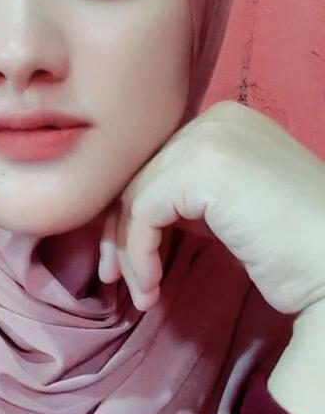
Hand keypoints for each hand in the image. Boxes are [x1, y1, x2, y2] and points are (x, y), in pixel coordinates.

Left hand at [98, 100, 324, 314]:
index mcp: (227, 123)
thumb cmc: (294, 250)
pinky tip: (152, 285)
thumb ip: (190, 200)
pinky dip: (140, 253)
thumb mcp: (230, 211)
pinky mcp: (202, 167)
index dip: (134, 215)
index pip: (158, 165)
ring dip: (131, 252)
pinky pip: (144, 212)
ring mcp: (210, 138)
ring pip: (136, 196)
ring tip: (143, 294)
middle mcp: (216, 119)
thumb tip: (137, 215)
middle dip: (124, 234)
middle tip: (118, 280)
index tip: (129, 262)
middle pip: (141, 176)